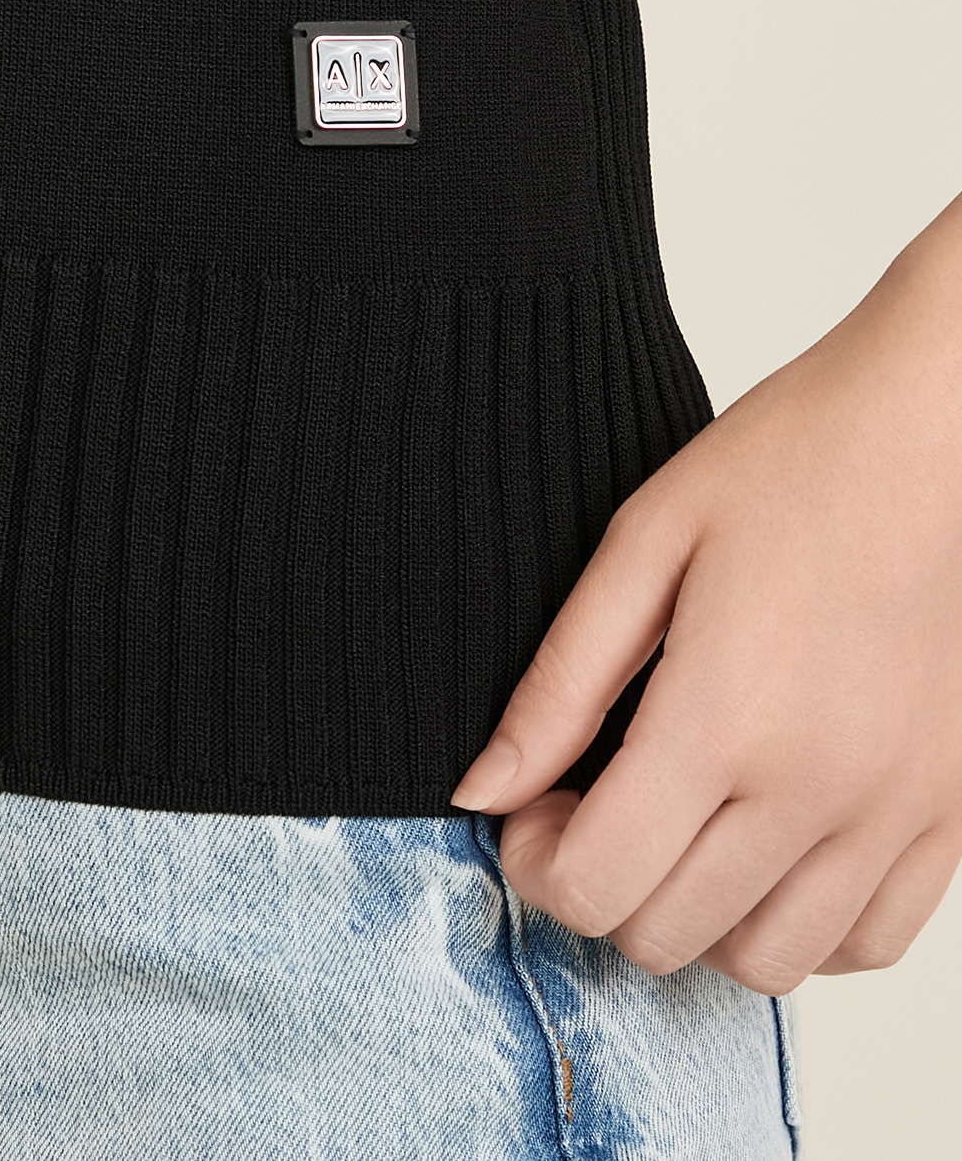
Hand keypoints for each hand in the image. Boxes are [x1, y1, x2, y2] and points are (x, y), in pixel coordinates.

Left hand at [451, 196, 961, 995]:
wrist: (930, 433)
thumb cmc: (790, 464)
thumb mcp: (644, 546)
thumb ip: (558, 685)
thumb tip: (481, 790)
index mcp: (724, 720)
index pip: (595, 886)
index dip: (535, 861)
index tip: (535, 804)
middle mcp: (815, 790)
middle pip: (664, 936)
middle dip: (600, 882)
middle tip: (594, 799)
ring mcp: (892, 811)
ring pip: (764, 963)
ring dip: (694, 916)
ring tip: (681, 824)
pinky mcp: (948, 811)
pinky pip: (867, 942)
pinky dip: (801, 923)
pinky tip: (767, 844)